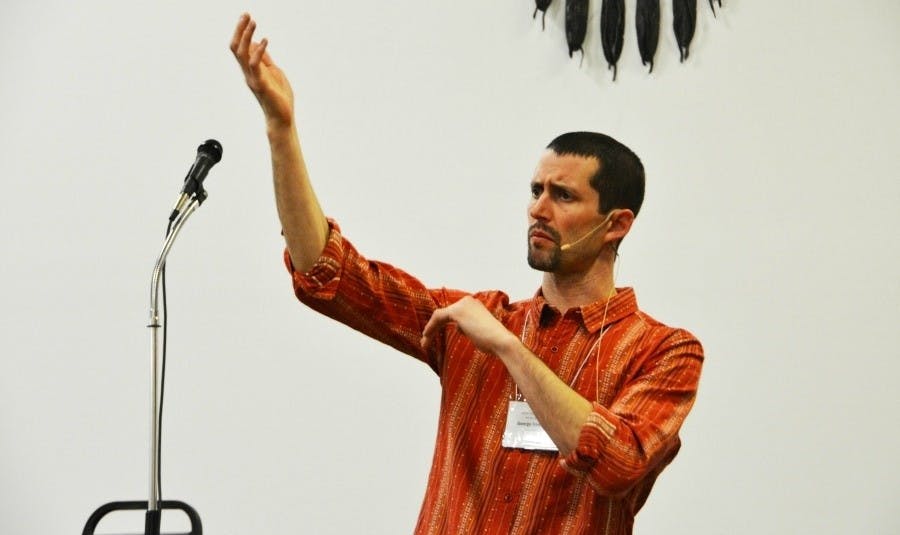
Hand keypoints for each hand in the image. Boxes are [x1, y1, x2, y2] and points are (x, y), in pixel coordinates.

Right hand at [230, 13, 294, 129]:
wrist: (282, 117)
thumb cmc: (279, 96)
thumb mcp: (273, 71)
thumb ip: (264, 59)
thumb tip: (255, 43)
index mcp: (251, 69)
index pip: (240, 47)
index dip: (242, 32)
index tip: (247, 17)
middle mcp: (248, 73)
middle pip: (236, 48)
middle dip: (240, 30)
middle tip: (246, 14)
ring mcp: (253, 78)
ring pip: (242, 54)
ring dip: (246, 36)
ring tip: (252, 22)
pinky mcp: (261, 84)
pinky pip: (256, 65)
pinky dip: (259, 51)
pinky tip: (265, 40)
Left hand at [421, 296, 517, 355]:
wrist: (501, 342)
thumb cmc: (493, 341)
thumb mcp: (479, 331)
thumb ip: (468, 326)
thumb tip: (459, 328)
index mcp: (474, 304)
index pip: (453, 313)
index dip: (442, 325)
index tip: (436, 337)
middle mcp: (468, 301)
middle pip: (445, 313)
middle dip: (434, 327)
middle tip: (426, 341)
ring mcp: (462, 305)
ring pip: (440, 316)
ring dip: (430, 329)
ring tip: (424, 343)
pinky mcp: (456, 312)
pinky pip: (438, 318)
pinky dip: (430, 327)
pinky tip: (426, 337)